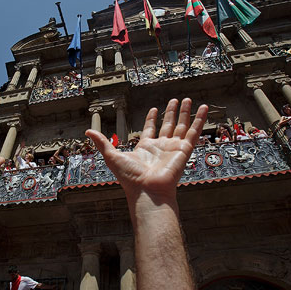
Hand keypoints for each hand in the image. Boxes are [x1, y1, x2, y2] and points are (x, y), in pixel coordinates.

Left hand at [86, 98, 207, 201]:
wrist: (147, 190)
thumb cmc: (130, 178)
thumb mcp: (112, 156)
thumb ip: (102, 142)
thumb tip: (87, 132)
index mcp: (145, 148)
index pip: (150, 129)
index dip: (152, 118)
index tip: (154, 109)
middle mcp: (161, 147)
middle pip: (168, 125)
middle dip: (170, 113)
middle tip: (174, 100)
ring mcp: (173, 148)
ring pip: (181, 126)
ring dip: (184, 113)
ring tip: (187, 99)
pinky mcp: (184, 150)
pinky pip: (194, 131)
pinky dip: (199, 119)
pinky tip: (203, 108)